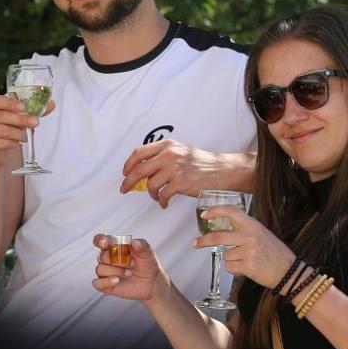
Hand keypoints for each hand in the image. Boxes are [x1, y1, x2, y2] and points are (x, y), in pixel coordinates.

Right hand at [0, 91, 52, 168]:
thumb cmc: (5, 126)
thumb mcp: (17, 115)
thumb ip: (33, 109)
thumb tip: (51, 104)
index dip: (10, 103)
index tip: (23, 107)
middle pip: (2, 116)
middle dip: (21, 119)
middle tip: (35, 122)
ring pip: (4, 131)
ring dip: (19, 134)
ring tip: (24, 136)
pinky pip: (3, 143)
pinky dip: (13, 143)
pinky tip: (16, 143)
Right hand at [90, 234, 162, 302]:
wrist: (152, 283)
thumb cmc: (147, 265)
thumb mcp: (148, 253)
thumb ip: (142, 246)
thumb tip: (133, 242)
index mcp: (113, 247)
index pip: (100, 240)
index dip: (100, 240)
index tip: (106, 243)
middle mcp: (106, 259)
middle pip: (102, 256)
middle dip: (118, 260)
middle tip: (132, 263)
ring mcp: (105, 272)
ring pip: (100, 269)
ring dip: (117, 271)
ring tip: (130, 273)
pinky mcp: (104, 285)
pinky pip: (97, 283)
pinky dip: (106, 281)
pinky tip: (117, 280)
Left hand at [121, 141, 246, 207]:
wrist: (222, 170)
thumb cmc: (201, 163)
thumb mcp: (181, 151)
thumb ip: (162, 156)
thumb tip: (141, 170)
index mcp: (167, 145)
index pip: (139, 152)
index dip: (128, 164)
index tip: (125, 173)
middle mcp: (169, 154)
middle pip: (139, 169)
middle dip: (129, 182)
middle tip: (125, 189)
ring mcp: (175, 168)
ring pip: (150, 184)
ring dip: (150, 194)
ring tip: (156, 197)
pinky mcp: (181, 182)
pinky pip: (162, 195)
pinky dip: (160, 201)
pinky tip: (163, 203)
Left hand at [195, 205, 295, 289]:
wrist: (290, 272)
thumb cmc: (275, 254)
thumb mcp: (262, 235)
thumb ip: (244, 231)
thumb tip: (221, 230)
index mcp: (254, 225)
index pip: (232, 211)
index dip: (216, 211)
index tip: (204, 214)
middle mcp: (251, 236)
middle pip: (219, 236)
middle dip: (204, 241)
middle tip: (196, 243)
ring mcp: (249, 251)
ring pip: (225, 255)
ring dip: (231, 260)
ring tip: (247, 261)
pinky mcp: (248, 266)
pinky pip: (229, 267)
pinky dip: (234, 270)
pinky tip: (248, 268)